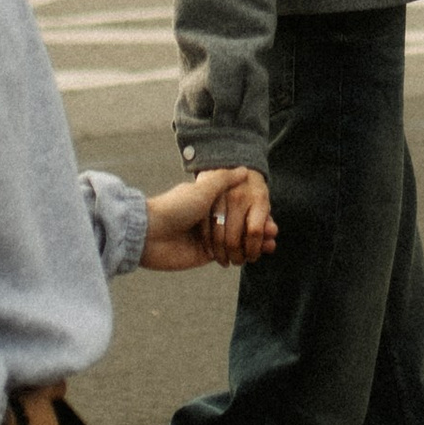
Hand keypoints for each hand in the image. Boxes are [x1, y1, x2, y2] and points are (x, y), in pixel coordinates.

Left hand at [142, 166, 275, 272]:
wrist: (150, 234)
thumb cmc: (176, 207)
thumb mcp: (203, 189)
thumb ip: (223, 180)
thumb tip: (243, 169)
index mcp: (208, 201)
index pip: (238, 206)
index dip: (254, 211)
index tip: (270, 214)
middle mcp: (209, 219)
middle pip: (240, 224)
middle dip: (258, 228)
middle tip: (273, 231)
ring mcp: (208, 238)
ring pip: (237, 241)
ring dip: (254, 243)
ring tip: (271, 244)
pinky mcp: (205, 255)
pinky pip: (229, 255)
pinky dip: (244, 254)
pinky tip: (259, 254)